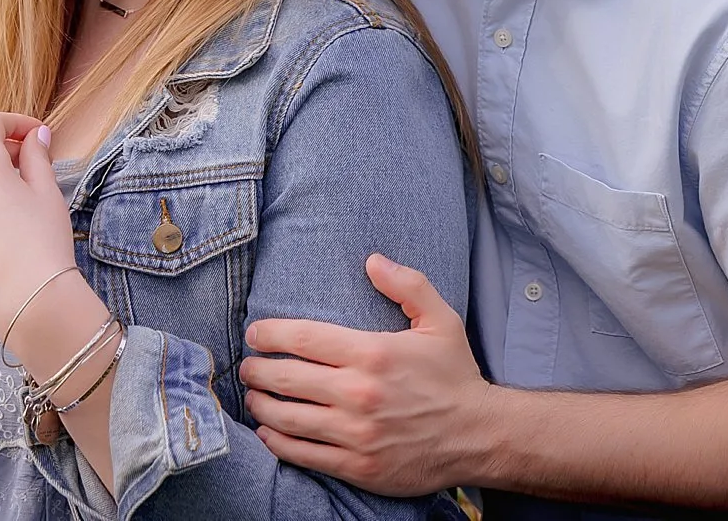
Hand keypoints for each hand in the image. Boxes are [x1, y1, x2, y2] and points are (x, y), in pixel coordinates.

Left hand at [239, 253, 499, 495]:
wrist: (480, 436)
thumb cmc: (455, 376)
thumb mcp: (441, 320)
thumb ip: (407, 284)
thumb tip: (372, 260)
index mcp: (373, 353)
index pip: (303, 337)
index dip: (269, 333)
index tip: (254, 334)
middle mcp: (359, 393)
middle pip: (286, 377)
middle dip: (256, 369)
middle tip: (247, 365)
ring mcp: (356, 433)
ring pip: (287, 418)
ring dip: (260, 405)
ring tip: (253, 396)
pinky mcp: (358, 466)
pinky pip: (303, 454)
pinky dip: (276, 443)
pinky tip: (267, 433)